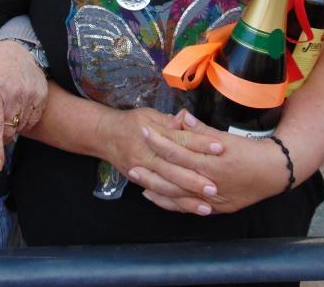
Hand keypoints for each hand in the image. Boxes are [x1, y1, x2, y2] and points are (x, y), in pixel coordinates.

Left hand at [0, 39, 47, 170]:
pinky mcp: (41, 95)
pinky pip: (33, 120)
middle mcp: (13, 92)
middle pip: (9, 130)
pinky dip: (26, 120)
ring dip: (15, 126)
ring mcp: (30, 93)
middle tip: (0, 121)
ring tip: (11, 107)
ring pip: (22, 127)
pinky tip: (21, 106)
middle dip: (3, 134)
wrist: (17, 48)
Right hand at [94, 107, 221, 211]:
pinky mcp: (139, 181)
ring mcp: (140, 170)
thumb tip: (186, 119)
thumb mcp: (149, 115)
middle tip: (214, 188)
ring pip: (165, 188)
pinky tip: (188, 208)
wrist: (104, 135)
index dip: (199, 144)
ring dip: (186, 198)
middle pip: (172, 170)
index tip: (219, 148)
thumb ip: (169, 121)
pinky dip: (173, 203)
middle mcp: (145, 155)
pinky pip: (157, 195)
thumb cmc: (130, 123)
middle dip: (194, 181)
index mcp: (150, 134)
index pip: (179, 140)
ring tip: (206, 206)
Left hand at [131, 111, 285, 214]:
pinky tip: (154, 196)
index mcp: (212, 162)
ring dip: (155, 187)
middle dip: (151, 169)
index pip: (179, 150)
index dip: (160, 141)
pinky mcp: (214, 208)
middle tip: (131, 162)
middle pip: (173, 176)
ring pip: (177, 195)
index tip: (144, 131)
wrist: (274, 173)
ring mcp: (211, 198)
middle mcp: (209, 183)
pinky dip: (169, 202)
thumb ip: (202, 131)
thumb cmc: (250, 152)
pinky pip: (186, 207)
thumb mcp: (227, 138)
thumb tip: (182, 118)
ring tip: (136, 179)